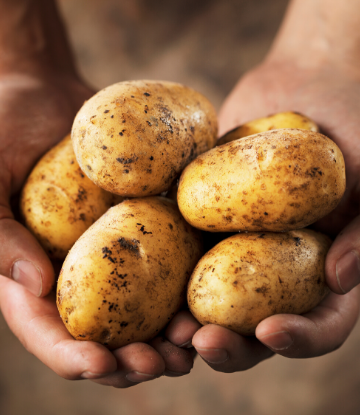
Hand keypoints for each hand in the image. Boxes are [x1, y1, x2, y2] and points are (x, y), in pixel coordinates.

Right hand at [0, 70, 197, 385]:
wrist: (47, 95)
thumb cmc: (3, 128)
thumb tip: (34, 286)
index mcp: (32, 275)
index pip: (48, 332)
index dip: (72, 356)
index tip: (100, 364)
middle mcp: (77, 274)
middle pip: (104, 335)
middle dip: (130, 360)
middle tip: (162, 364)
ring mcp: (113, 254)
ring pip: (143, 311)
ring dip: (169, 335)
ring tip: (195, 343)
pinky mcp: (142, 229)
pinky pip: (167, 263)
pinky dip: (186, 286)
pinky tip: (209, 295)